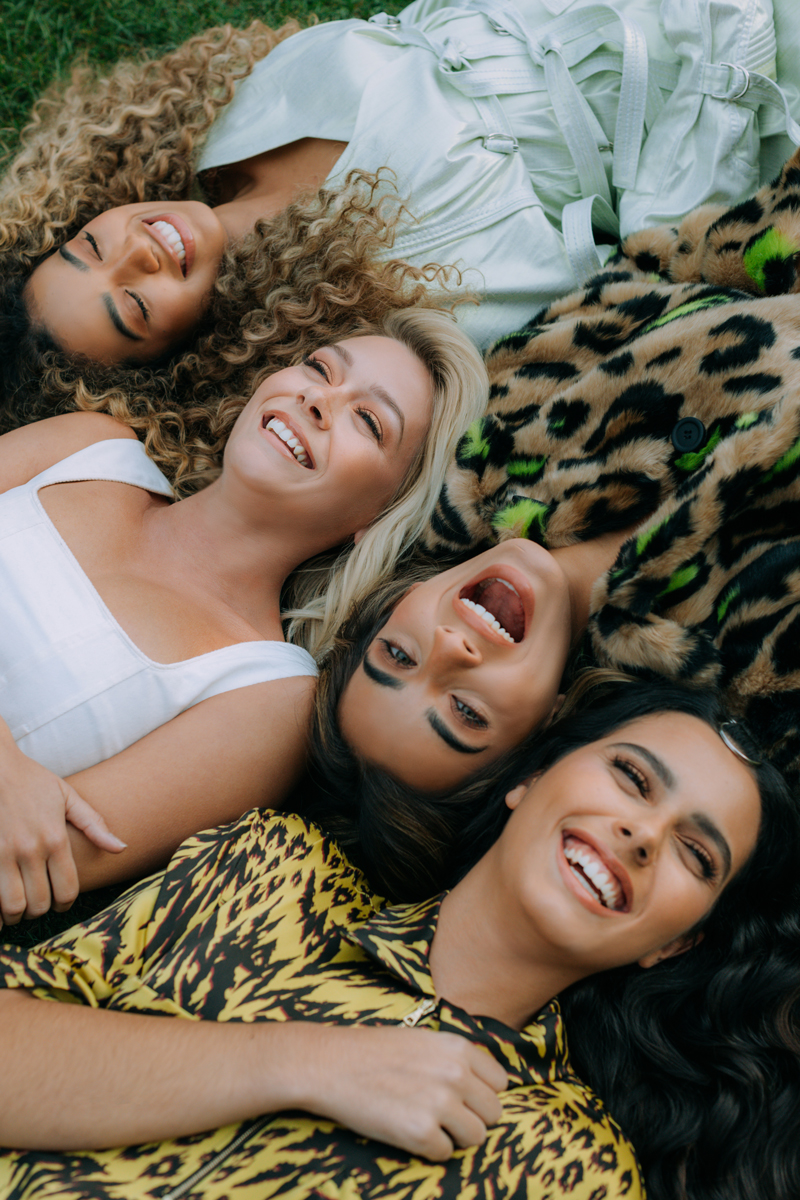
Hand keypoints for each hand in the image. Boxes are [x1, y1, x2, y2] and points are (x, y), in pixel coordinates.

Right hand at [0, 736, 125, 925]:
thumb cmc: (32, 780)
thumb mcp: (67, 796)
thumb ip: (94, 825)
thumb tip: (122, 848)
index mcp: (55, 839)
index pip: (67, 890)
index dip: (65, 904)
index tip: (61, 901)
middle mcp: (30, 850)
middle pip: (40, 903)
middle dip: (41, 910)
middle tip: (39, 904)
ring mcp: (2, 854)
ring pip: (12, 906)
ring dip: (16, 913)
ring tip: (18, 905)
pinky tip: (0, 908)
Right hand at [291, 1024, 506, 1160]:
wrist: (330, 1064)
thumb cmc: (374, 1051)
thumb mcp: (423, 1040)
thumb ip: (456, 1059)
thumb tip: (484, 1086)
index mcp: (458, 1048)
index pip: (500, 1083)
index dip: (481, 1093)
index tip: (461, 1097)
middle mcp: (456, 1075)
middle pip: (493, 1113)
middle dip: (472, 1118)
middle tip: (442, 1114)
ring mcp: (440, 1104)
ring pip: (476, 1137)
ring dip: (454, 1136)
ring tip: (426, 1122)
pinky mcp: (420, 1133)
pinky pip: (446, 1153)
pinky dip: (429, 1148)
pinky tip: (406, 1129)